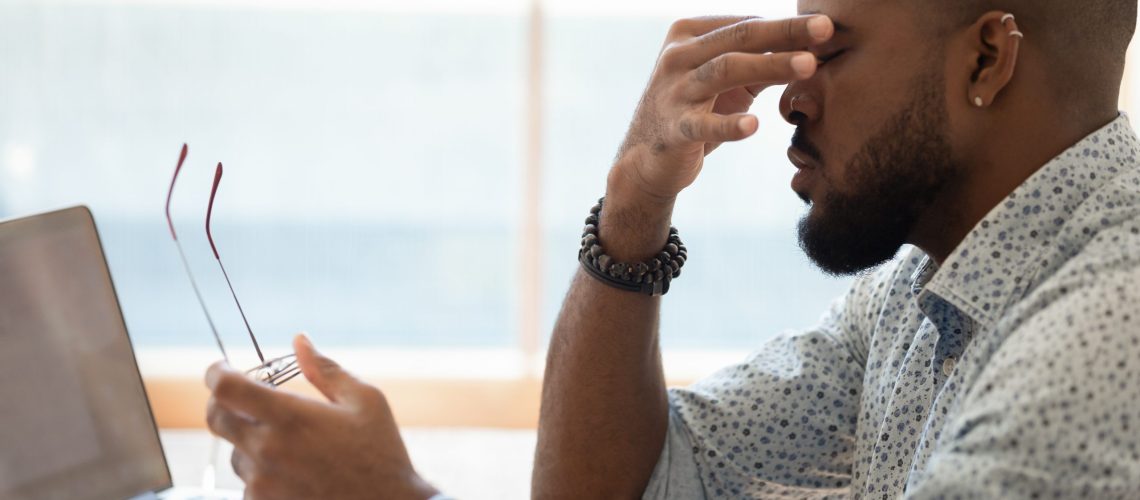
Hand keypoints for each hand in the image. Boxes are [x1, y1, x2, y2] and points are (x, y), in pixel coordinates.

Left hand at [205, 334, 438, 499]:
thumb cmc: (381, 454)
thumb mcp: (366, 401)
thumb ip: (326, 370)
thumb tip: (299, 340)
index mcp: (290, 417)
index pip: (226, 388)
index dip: (216, 372)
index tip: (223, 368)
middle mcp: (267, 450)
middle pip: (217, 417)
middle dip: (225, 402)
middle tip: (247, 399)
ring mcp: (262, 483)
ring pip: (235, 451)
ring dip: (251, 441)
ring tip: (293, 446)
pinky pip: (248, 482)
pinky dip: (263, 472)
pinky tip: (297, 473)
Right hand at [612, 15, 832, 201]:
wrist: (646, 159)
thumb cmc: (695, 110)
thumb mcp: (726, 81)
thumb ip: (761, 62)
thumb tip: (812, 45)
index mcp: (689, 34)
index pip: (745, 24)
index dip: (787, 25)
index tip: (825, 28)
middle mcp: (677, 56)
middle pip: (739, 37)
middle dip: (785, 31)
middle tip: (825, 28)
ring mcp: (673, 91)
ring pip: (724, 69)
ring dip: (769, 65)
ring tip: (808, 65)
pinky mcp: (673, 129)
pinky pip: (703, 124)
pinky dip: (729, 125)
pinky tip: (754, 125)